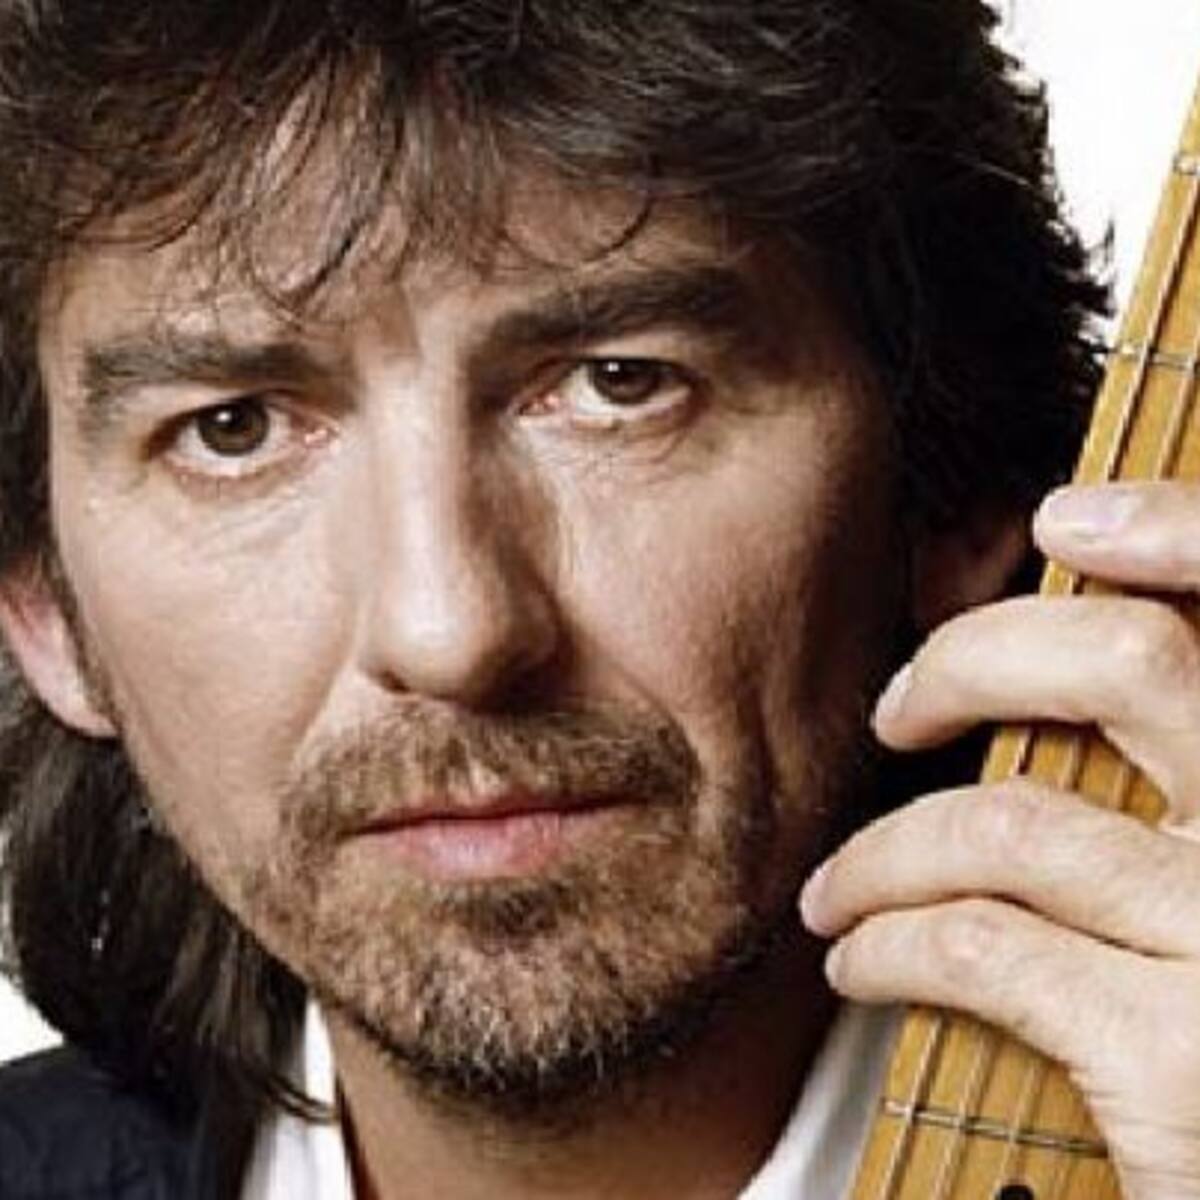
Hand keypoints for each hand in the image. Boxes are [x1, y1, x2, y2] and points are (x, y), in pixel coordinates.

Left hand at [800, 481, 1199, 1199]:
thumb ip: (1172, 787)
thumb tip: (1039, 706)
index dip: (1179, 529)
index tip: (1068, 519)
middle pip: (1136, 662)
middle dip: (975, 660)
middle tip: (896, 712)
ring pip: (1014, 818)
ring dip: (885, 846)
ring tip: (834, 885)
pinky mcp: (1183, 1056)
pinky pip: (977, 945)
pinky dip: (885, 942)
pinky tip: (856, 958)